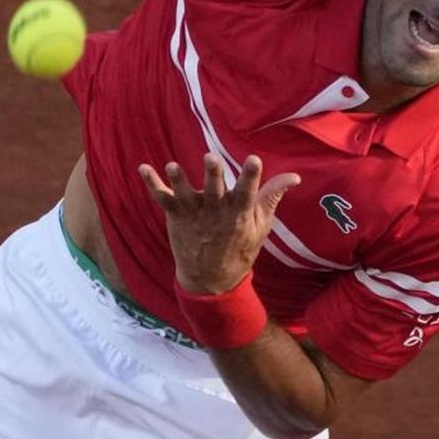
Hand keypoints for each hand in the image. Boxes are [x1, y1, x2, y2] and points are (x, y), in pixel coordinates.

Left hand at [138, 153, 299, 294]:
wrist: (210, 280)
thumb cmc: (240, 248)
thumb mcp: (260, 226)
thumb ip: (272, 197)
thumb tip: (295, 176)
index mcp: (238, 213)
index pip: (247, 192)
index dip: (250, 176)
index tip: (254, 159)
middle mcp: (215, 211)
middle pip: (213, 189)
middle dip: (212, 174)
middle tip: (211, 157)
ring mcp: (193, 214)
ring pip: (184, 194)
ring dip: (179, 180)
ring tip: (172, 167)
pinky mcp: (176, 216)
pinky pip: (162, 199)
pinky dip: (152, 184)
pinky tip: (143, 168)